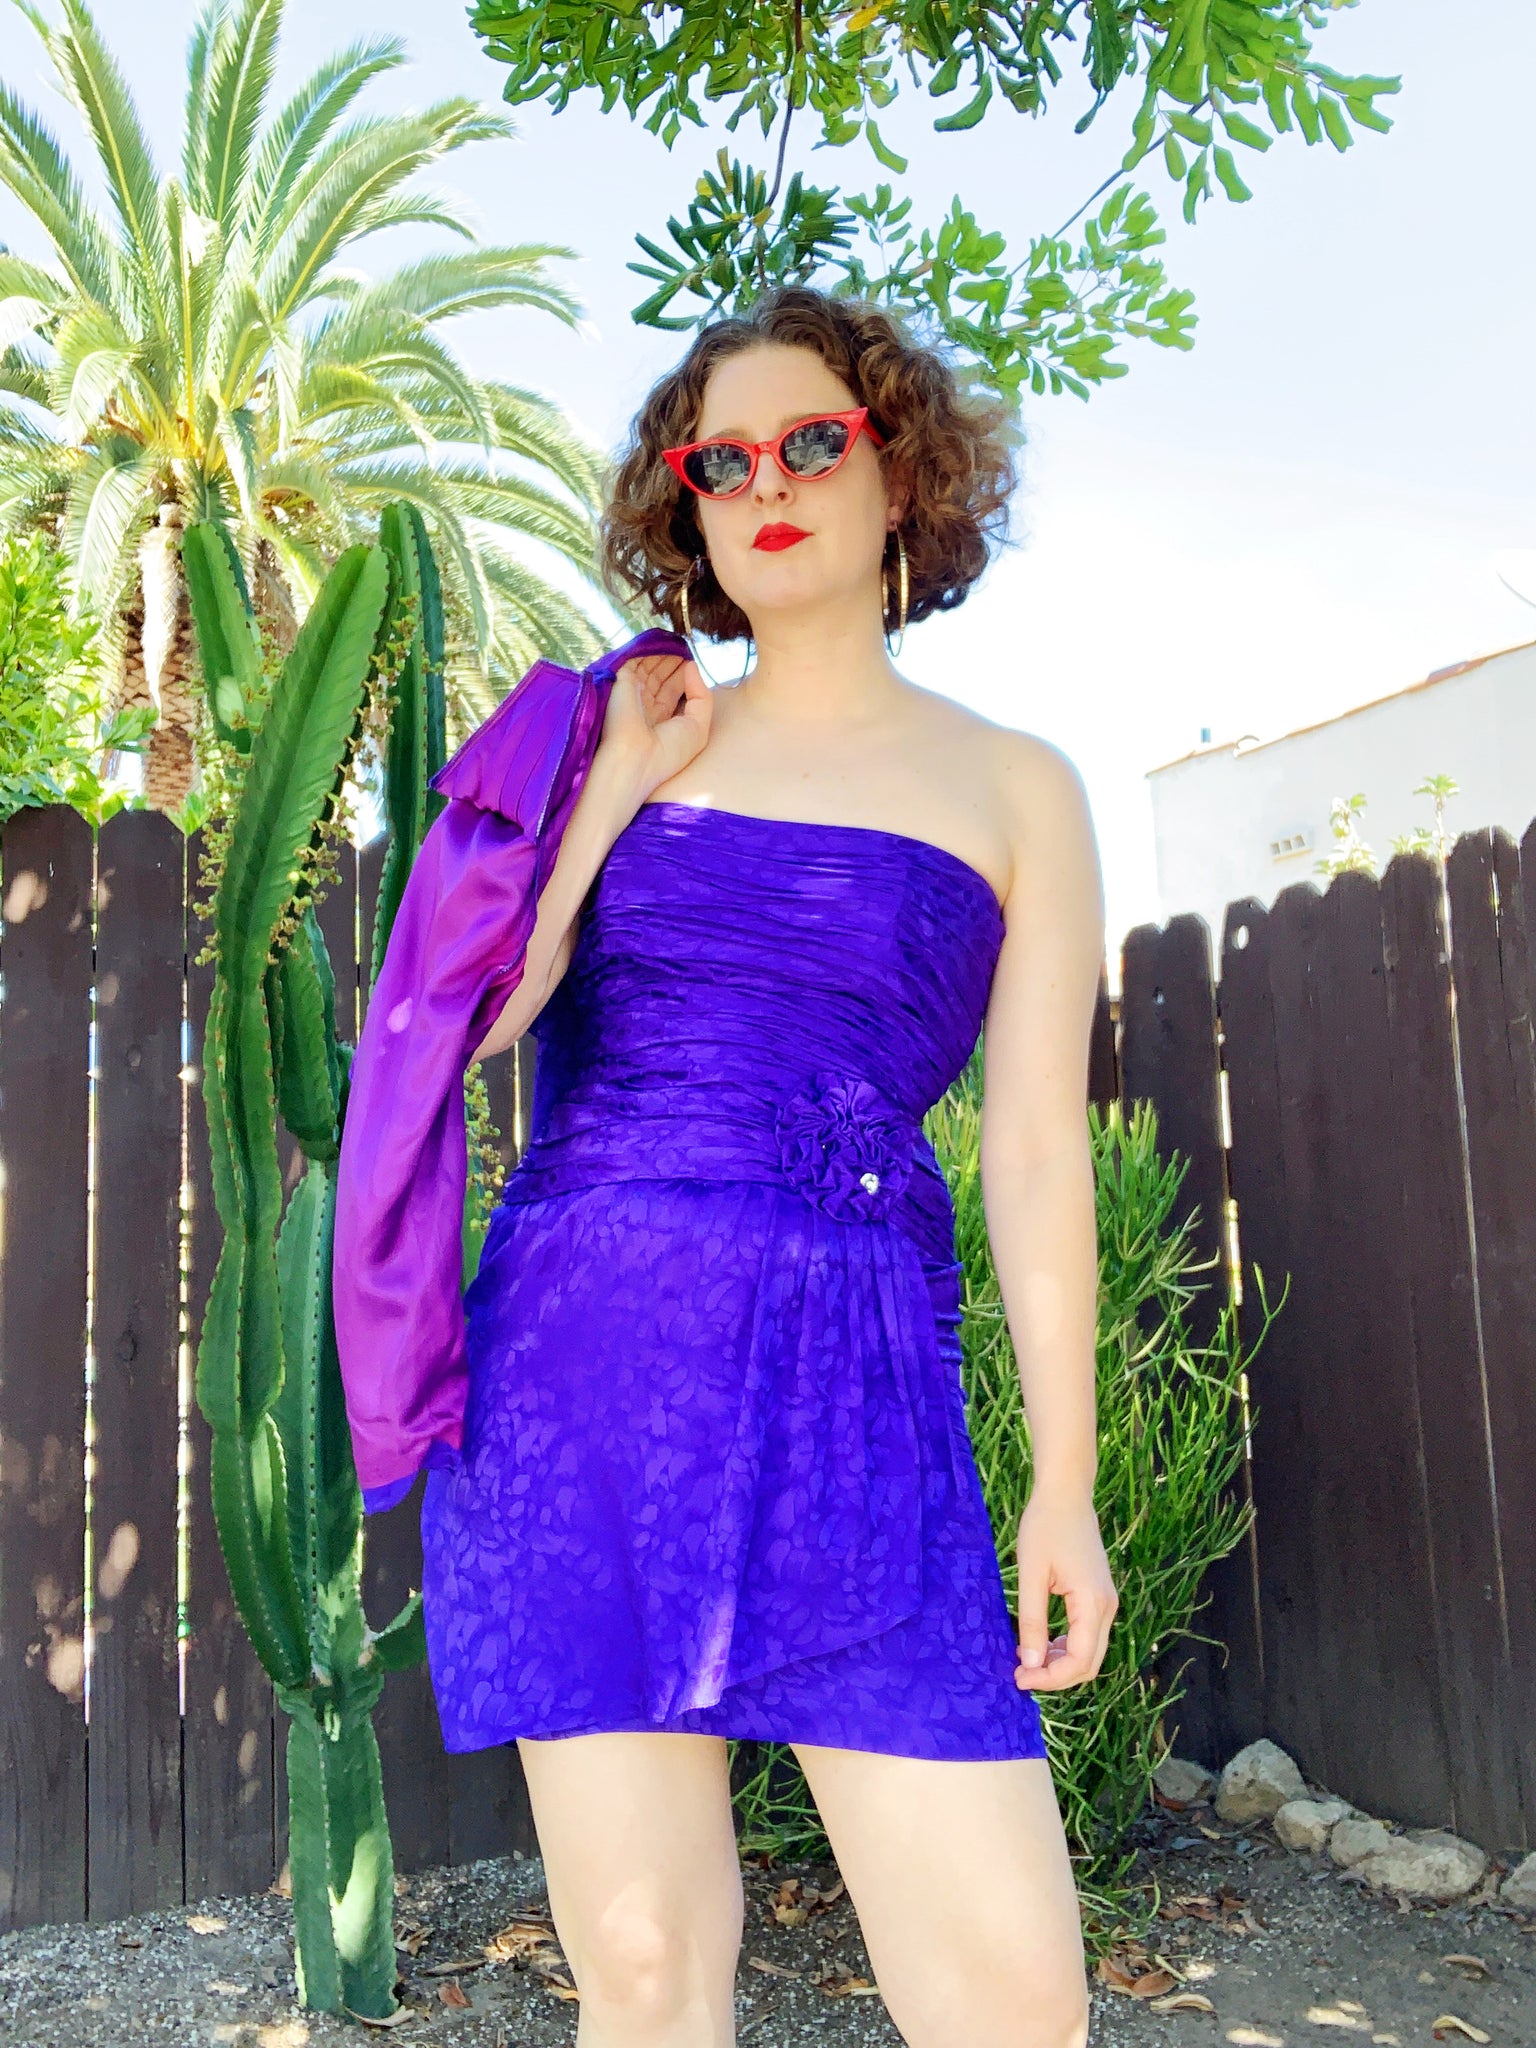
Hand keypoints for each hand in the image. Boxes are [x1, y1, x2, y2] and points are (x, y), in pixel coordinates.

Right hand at [598, 651, 711, 800]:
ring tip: (677, 641)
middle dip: (673, 661)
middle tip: (684, 646)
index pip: (671, 690)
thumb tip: (690, 666)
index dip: (683, 675)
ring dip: (662, 652)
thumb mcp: (698, 727)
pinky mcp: (622, 680)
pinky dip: (648, 648)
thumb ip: (701, 696)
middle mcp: (645, 706)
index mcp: (660, 720)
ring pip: (649, 665)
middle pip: (660, 676)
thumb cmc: (668, 751)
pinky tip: (662, 640)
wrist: (636, 758)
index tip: (690, 662)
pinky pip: (636, 657)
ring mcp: (632, 693)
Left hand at [1013, 1485, 1117, 1691]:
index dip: (1051, 1679)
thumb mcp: (1031, 1574)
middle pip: (1090, 1663)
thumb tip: (1031, 1665)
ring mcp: (1106, 1602)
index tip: (1019, 1678)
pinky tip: (1040, 1642)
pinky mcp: (1098, 1596)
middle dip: (1056, 1676)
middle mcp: (1107, 1607)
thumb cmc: (1044, 1527)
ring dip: (1061, 1663)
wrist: (1066, 1494)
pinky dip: (1066, 1647)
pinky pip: (1088, 1635)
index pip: (1079, 1661)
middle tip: (1021, 1675)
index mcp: (1093, 1603)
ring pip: (1090, 1652)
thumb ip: (1032, 1621)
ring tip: (1026, 1659)